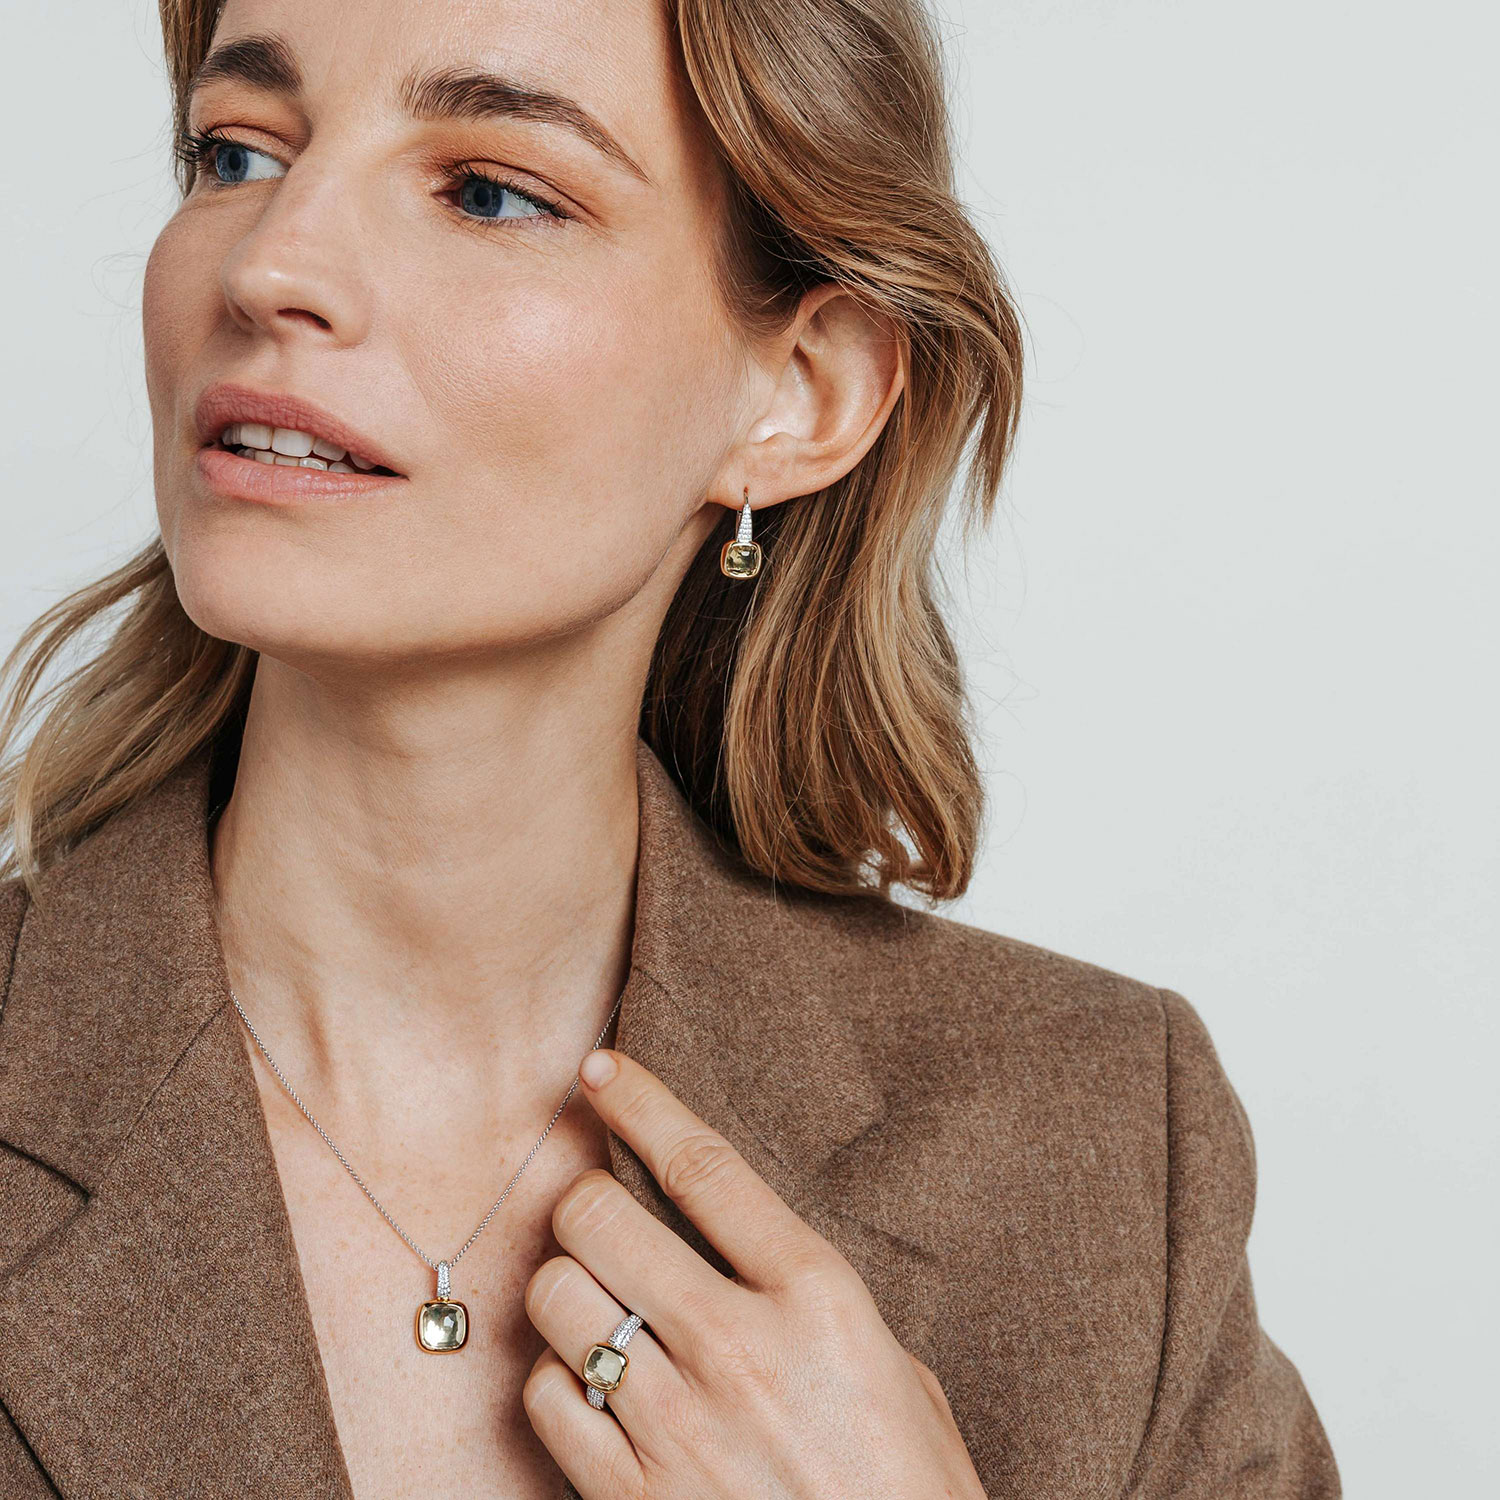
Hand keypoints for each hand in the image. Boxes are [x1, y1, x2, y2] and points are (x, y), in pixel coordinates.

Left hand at [521, 1047, 987, 1499]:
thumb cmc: (910, 1491)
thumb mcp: (896, 1369)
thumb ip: (811, 1299)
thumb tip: (736, 1245)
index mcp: (817, 1297)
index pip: (703, 1166)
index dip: (640, 1101)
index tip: (600, 1070)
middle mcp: (739, 1348)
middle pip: (599, 1218)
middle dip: (584, 1205)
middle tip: (599, 1222)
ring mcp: (679, 1426)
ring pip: (558, 1300)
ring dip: (567, 1293)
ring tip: (597, 1310)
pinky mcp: (632, 1498)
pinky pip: (547, 1401)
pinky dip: (559, 1385)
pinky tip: (595, 1394)